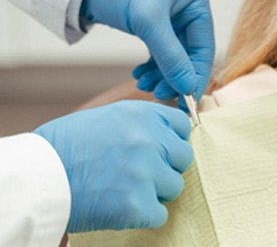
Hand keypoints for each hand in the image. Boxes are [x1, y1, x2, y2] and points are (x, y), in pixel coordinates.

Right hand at [34, 101, 192, 232]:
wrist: (38, 176)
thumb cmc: (67, 145)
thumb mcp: (110, 117)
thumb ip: (142, 123)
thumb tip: (166, 134)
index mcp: (143, 114)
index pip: (182, 125)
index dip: (172, 140)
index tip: (161, 150)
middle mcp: (150, 139)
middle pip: (184, 157)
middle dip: (167, 167)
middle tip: (142, 174)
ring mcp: (146, 172)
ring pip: (174, 186)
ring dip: (155, 192)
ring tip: (127, 190)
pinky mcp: (137, 204)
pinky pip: (159, 214)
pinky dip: (144, 216)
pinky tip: (122, 208)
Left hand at [80, 0, 214, 100]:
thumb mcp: (148, 21)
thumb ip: (170, 56)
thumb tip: (188, 88)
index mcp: (196, 0)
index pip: (204, 46)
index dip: (196, 74)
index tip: (187, 101)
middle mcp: (188, 8)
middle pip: (190, 53)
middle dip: (176, 76)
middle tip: (160, 94)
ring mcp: (172, 17)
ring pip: (175, 56)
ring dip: (162, 74)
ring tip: (144, 85)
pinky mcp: (155, 24)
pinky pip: (162, 52)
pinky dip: (153, 67)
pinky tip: (140, 75)